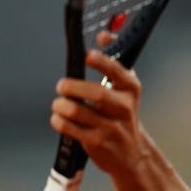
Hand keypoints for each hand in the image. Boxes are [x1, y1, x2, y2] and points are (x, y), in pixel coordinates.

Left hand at [50, 33, 145, 176]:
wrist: (132, 155)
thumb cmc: (121, 117)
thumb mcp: (124, 91)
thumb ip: (112, 63)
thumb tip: (103, 34)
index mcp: (131, 90)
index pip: (117, 72)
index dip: (102, 62)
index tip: (87, 55)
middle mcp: (124, 107)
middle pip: (96, 93)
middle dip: (73, 87)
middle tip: (62, 86)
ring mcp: (111, 127)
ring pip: (78, 111)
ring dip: (62, 106)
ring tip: (59, 105)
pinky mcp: (98, 143)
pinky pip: (70, 128)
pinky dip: (59, 121)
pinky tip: (60, 119)